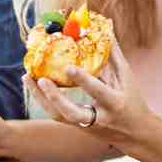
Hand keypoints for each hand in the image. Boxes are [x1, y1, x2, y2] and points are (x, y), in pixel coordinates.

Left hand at [24, 32, 153, 147]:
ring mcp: (86, 125)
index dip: (83, 80)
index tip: (68, 67)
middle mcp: (99, 118)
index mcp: (115, 103)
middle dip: (55, 98)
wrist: (134, 133)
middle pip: (72, 113)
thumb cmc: (132, 100)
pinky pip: (56, 114)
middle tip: (41, 79)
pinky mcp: (76, 127)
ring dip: (41, 98)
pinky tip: (33, 84)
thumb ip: (114, 54)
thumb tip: (107, 28)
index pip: (98, 92)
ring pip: (59, 116)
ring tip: (27, 77)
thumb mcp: (126, 78)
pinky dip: (43, 99)